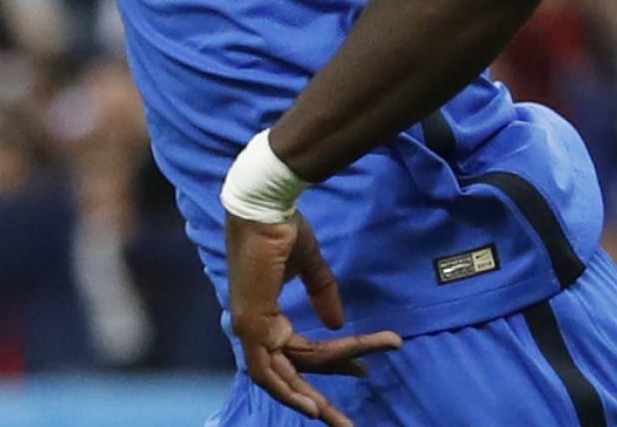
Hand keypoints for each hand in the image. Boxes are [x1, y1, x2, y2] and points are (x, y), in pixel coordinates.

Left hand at [226, 212, 401, 426]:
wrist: (266, 210)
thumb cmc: (283, 230)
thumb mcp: (310, 267)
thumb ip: (322, 293)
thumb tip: (337, 323)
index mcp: (266, 312)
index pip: (301, 351)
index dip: (335, 362)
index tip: (366, 365)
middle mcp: (255, 326)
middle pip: (290, 374)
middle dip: (318, 401)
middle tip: (346, 424)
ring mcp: (250, 327)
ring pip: (282, 377)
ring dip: (307, 401)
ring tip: (336, 421)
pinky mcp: (251, 325)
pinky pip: (268, 370)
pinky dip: (288, 391)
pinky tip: (312, 407)